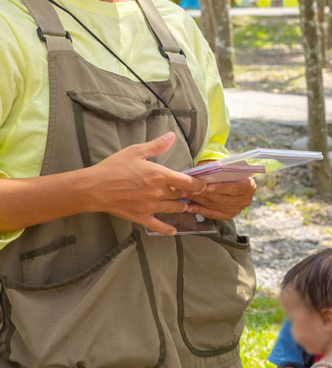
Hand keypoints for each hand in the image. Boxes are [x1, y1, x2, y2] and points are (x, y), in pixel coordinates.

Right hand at [85, 132, 208, 234]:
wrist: (92, 187)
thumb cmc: (113, 168)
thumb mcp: (135, 152)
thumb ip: (156, 145)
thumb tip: (172, 136)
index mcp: (160, 176)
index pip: (188, 183)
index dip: (199, 185)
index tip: (203, 185)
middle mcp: (158, 193)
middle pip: (182, 195)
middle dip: (188, 194)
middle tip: (192, 193)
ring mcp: (150, 207)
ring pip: (174, 209)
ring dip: (181, 207)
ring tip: (184, 205)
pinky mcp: (140, 217)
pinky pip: (158, 226)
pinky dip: (167, 229)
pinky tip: (174, 230)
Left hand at [186, 177, 255, 220]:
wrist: (229, 180)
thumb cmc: (225, 172)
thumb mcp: (224, 167)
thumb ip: (216, 170)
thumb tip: (202, 174)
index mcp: (249, 186)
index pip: (236, 188)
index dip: (222, 187)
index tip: (207, 186)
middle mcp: (245, 199)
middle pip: (224, 198)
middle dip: (205, 194)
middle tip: (190, 190)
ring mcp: (237, 209)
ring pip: (216, 206)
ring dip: (200, 201)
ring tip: (187, 195)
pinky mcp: (228, 215)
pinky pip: (212, 214)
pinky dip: (199, 210)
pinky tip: (189, 206)